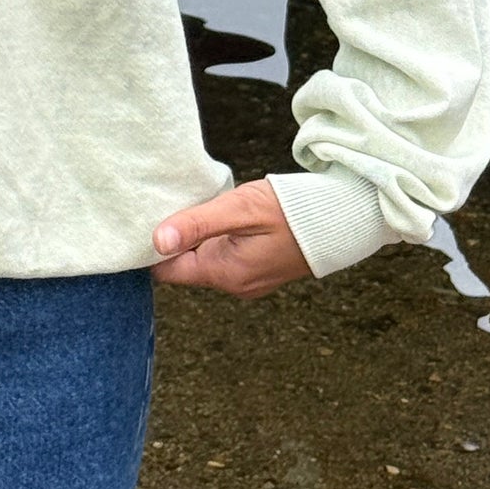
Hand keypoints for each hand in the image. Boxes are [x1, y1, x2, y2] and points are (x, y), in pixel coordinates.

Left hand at [150, 177, 311, 299]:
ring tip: (196, 204)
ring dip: (197, 237)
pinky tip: (221, 216)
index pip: (168, 271)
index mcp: (225, 274)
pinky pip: (225, 257)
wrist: (341, 216)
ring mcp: (249, 280)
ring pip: (205, 260)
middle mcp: (235, 285)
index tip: (148, 217)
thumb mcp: (240, 209)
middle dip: (175, 239)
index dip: (153, 247)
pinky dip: (216, 239)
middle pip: (185, 265)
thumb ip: (197, 224)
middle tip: (172, 203)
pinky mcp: (260, 268)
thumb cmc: (292, 210)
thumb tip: (156, 241)